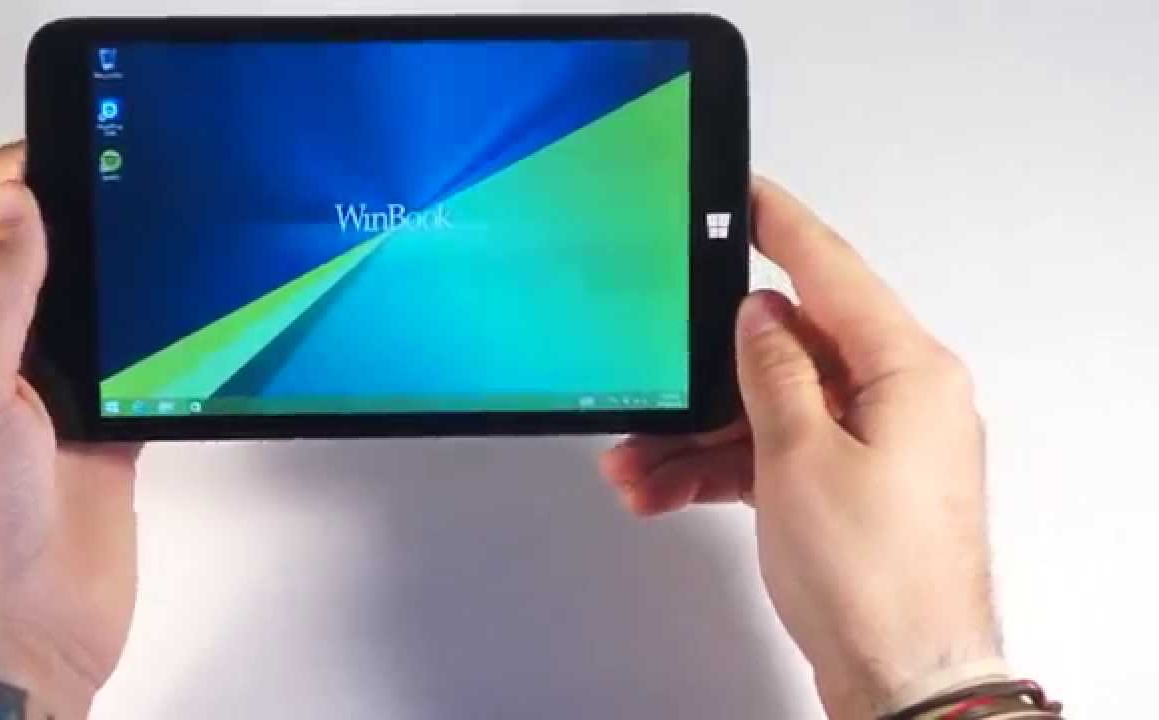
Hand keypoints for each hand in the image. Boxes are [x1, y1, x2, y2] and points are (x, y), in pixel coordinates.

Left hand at [0, 143, 139, 715]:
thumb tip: (19, 207)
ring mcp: (51, 393)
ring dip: (116, 279)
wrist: (16, 630)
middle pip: (30, 252)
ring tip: (146, 257)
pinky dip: (156, 345)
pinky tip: (172, 339)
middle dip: (68, 215)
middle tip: (118, 191)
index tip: (65, 153)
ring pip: (88, 304)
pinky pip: (135, 365)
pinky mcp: (104, 428)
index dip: (7, 178)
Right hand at [601, 179, 999, 717]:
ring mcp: (875, 445)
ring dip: (700, 434)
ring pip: (770, 409)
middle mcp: (899, 399)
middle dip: (706, 374)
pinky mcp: (850, 486)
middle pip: (788, 351)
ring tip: (637, 462)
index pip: (833, 270)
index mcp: (907, 372)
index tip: (745, 193)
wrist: (905, 678)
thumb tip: (756, 317)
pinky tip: (666, 487)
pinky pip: (776, 453)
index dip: (781, 226)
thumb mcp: (800, 457)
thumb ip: (773, 372)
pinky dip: (722, 467)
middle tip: (651, 377)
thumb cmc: (877, 581)